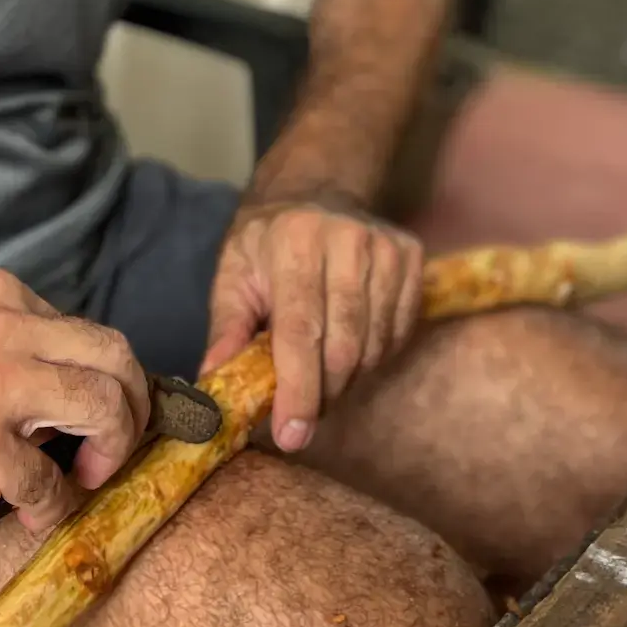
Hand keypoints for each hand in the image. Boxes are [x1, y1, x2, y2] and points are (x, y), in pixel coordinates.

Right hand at [0, 269, 150, 551]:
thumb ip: (24, 352)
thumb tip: (101, 391)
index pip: (92, 333)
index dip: (112, 382)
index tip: (103, 419)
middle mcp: (2, 328)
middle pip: (115, 359)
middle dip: (131, 411)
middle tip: (111, 452)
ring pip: (104, 408)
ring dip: (106, 455)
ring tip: (79, 481)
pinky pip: (54, 481)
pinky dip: (51, 504)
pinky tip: (25, 510)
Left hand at [201, 192, 422, 453]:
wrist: (315, 191)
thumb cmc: (266, 244)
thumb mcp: (233, 274)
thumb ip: (227, 329)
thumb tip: (215, 381)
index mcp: (293, 240)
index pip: (300, 330)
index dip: (298, 389)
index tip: (291, 435)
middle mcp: (346, 239)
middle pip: (343, 347)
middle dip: (323, 394)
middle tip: (303, 413)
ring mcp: (385, 247)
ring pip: (374, 346)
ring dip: (348, 378)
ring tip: (321, 373)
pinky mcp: (411, 257)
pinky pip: (399, 332)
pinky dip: (374, 356)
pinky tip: (349, 345)